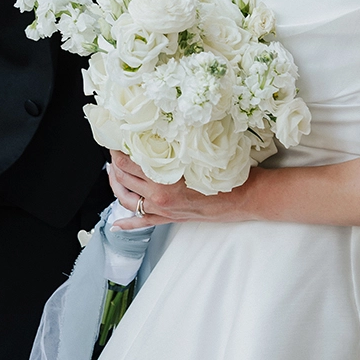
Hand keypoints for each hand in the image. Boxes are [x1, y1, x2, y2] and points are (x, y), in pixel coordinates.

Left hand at [107, 150, 234, 229]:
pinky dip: (128, 223)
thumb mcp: (199, 156)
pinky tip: (117, 223)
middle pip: (124, 179)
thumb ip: (177, 150)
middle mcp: (159, 196)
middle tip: (114, 154)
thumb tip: (159, 136)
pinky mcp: (170, 218)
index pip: (130, 162)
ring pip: (127, 200)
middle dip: (115, 165)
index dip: (119, 151)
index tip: (117, 141)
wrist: (245, 197)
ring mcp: (163, 209)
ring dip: (116, 186)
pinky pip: (143, 222)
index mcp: (165, 179)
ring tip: (113, 175)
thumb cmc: (228, 175)